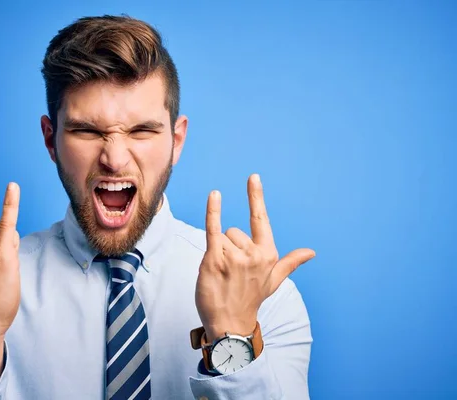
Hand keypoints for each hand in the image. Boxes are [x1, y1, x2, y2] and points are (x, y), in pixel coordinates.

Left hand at [195, 174, 314, 341]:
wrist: (230, 322)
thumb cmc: (250, 299)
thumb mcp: (274, 280)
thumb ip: (290, 262)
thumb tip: (311, 252)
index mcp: (268, 254)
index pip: (261, 219)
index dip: (256, 197)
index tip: (253, 176)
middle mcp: (254, 254)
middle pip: (234, 232)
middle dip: (229, 247)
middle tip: (231, 272)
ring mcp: (235, 257)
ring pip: (222, 237)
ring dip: (219, 253)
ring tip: (222, 274)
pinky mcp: (215, 260)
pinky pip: (213, 229)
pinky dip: (213, 212)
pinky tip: (215, 195)